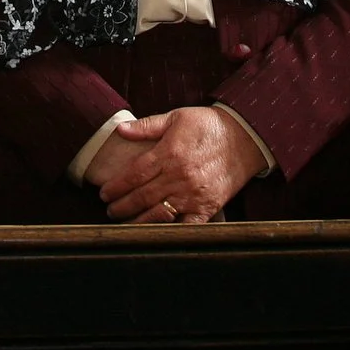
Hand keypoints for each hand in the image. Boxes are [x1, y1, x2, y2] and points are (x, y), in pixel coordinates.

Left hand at [96, 107, 264, 223]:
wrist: (245, 138)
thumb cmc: (209, 126)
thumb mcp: (177, 117)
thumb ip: (147, 126)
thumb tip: (120, 130)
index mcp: (169, 153)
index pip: (134, 174)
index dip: (116, 186)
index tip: (104, 193)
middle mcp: (179, 176)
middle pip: (142, 196)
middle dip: (121, 206)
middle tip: (110, 210)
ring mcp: (193, 194)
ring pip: (159, 214)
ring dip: (138, 220)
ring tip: (125, 223)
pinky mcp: (208, 206)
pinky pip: (186, 225)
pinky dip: (170, 231)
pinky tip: (156, 233)